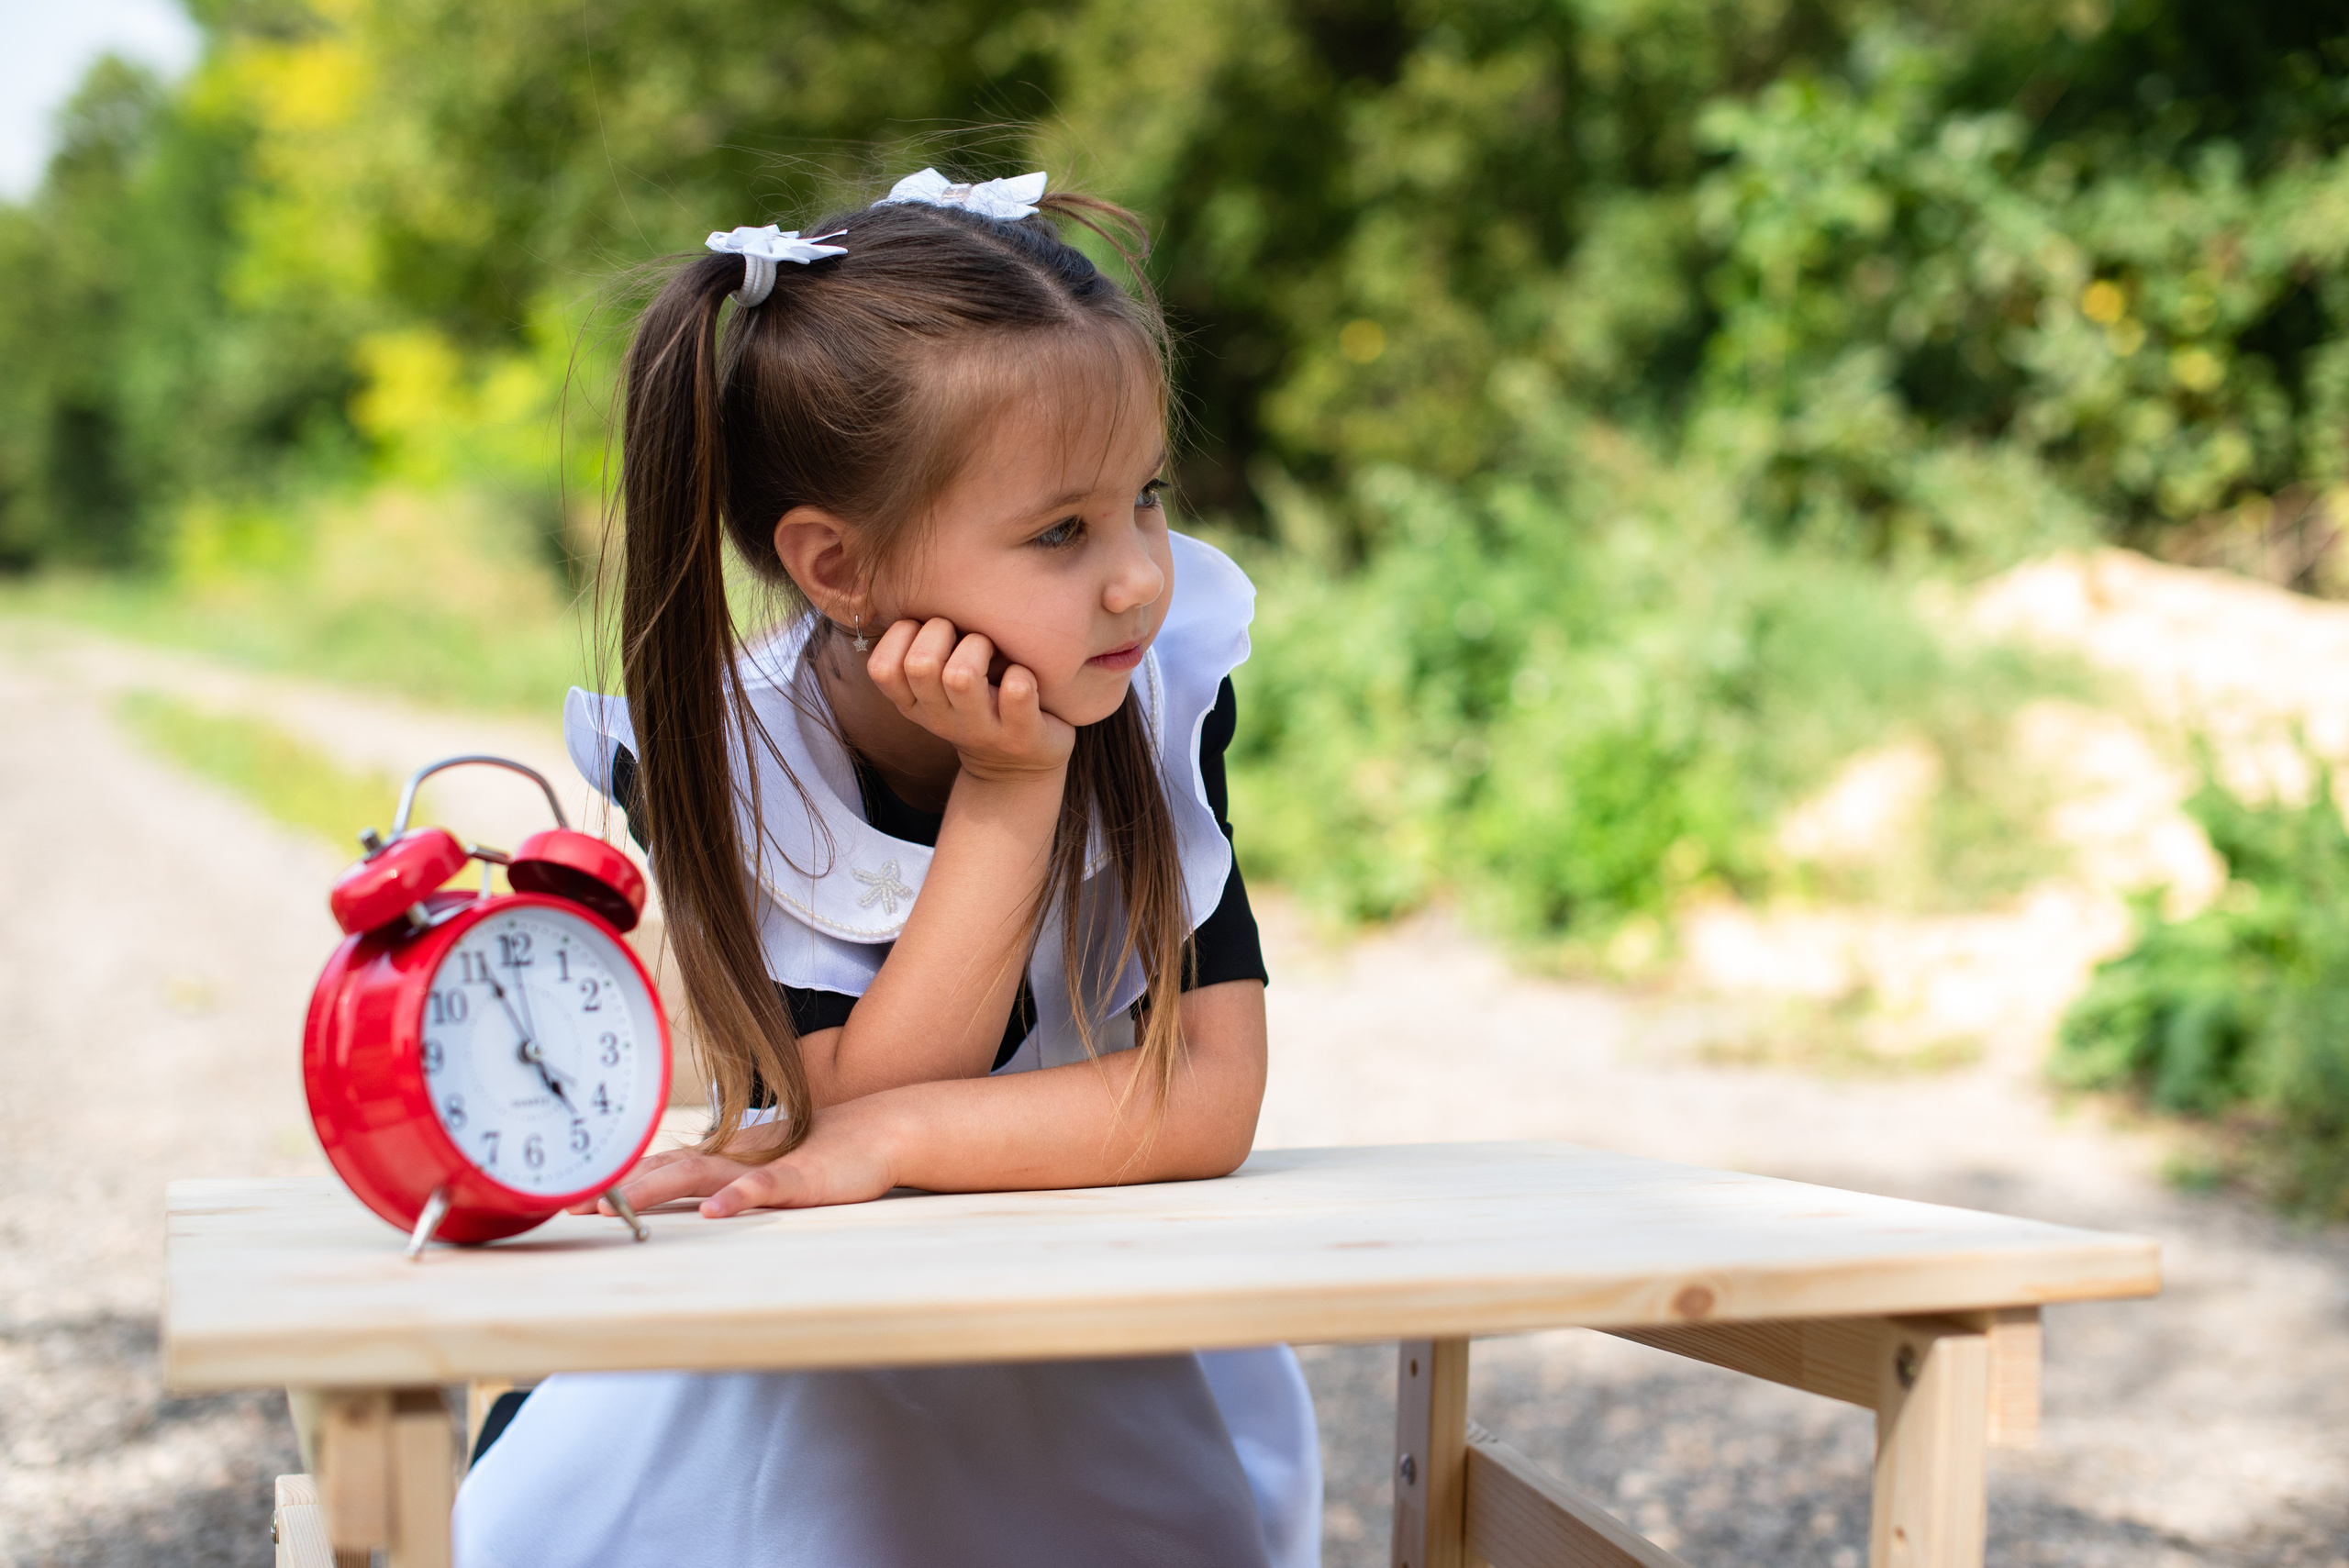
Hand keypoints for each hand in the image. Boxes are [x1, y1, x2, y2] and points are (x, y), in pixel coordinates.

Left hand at [566, 1100, 903, 1218]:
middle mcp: (733, 1160)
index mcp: (722, 1160)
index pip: (660, 1168)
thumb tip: (686, 1200)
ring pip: (703, 1176)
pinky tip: (716, 1210)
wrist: (874, 1134)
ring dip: (660, 1189)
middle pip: (666, 1169)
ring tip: (623, 1205)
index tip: (574, 1199)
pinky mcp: (800, 1179)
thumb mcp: (760, 1172)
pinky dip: (738, 1198)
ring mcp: (764, 1168)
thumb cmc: (817, 1155)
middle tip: (576, 1205)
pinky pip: (764, 1189)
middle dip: (620, 1187)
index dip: (618, 1181)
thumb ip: (723, 1182)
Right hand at [866, 617, 1073, 783]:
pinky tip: (1023, 674)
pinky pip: (1016, 692)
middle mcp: (940, 719)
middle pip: (920, 664)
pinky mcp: (1021, 735)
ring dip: (980, 647)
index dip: (902, 635)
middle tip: (965, 634)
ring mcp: (980, 730)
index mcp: (913, 704)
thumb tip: (908, 587)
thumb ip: (918, 650)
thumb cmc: (974, 705)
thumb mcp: (935, 689)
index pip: (881, 668)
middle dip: (942, 632)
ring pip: (961, 676)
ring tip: (994, 650)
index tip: (927, 629)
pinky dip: (1021, 675)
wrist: (1015, 767)